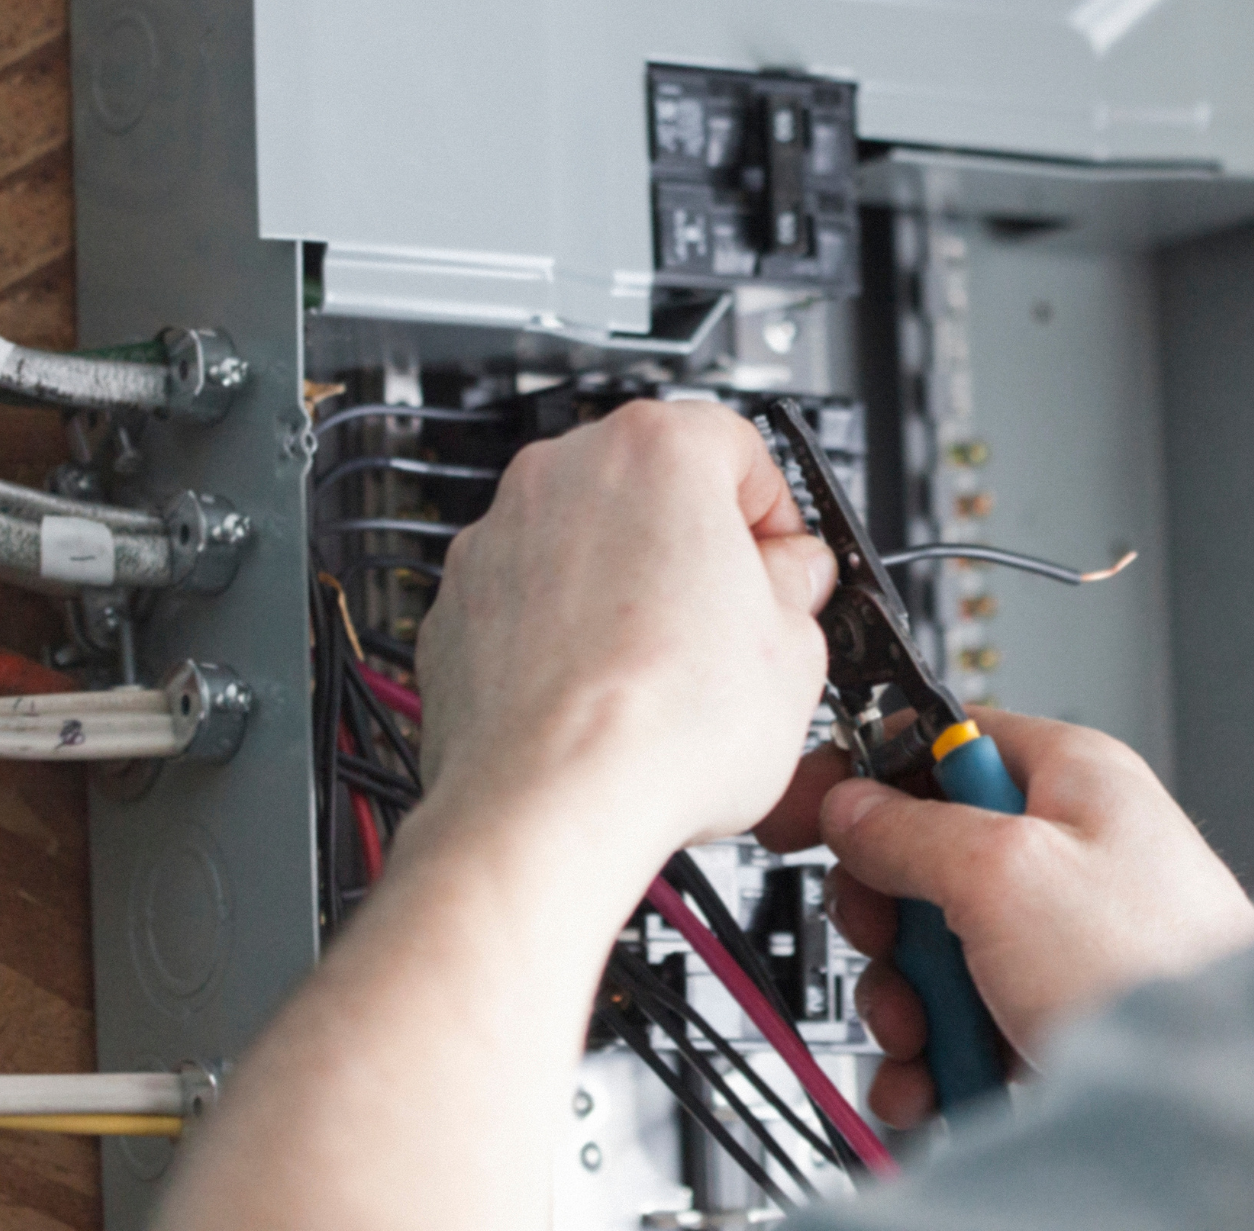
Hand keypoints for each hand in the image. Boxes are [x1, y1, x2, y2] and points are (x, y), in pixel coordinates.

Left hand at [411, 400, 835, 881]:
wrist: (548, 807)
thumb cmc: (660, 726)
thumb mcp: (796, 648)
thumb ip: (797, 585)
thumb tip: (789, 580)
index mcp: (657, 450)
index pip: (740, 447)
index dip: (776, 515)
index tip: (787, 566)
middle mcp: (563, 474)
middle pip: (655, 487)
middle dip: (697, 547)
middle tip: (736, 622)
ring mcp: (498, 538)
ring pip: (586, 543)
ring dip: (627, 590)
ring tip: (668, 674)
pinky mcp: (456, 607)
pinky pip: (530, 602)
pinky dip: (563, 635)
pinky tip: (604, 697)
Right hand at [757, 707, 1253, 1125]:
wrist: (1215, 1104)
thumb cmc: (1156, 969)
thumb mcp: (1006, 873)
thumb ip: (912, 830)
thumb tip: (852, 806)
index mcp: (1069, 778)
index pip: (942, 742)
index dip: (869, 776)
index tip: (806, 812)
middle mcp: (1068, 852)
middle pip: (924, 860)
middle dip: (889, 923)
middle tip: (895, 949)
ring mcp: (1061, 942)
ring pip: (934, 954)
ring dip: (909, 1005)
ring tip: (931, 1038)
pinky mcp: (1053, 1017)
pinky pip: (961, 1025)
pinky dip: (936, 1060)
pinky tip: (937, 1085)